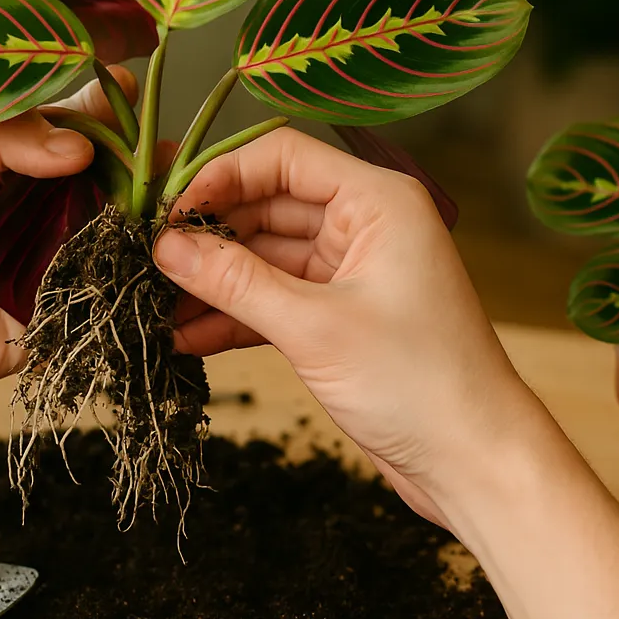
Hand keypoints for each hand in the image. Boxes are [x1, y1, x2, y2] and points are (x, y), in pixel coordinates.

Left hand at [0, 68, 136, 416]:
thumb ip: (3, 139)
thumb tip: (79, 145)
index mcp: (3, 170)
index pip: (69, 132)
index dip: (103, 116)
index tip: (131, 96)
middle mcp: (32, 218)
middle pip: (104, 187)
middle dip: (139, 170)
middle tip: (165, 159)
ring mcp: (43, 273)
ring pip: (112, 245)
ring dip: (144, 226)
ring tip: (170, 205)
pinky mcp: (48, 327)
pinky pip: (100, 307)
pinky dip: (131, 289)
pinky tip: (157, 265)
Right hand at [154, 128, 544, 525]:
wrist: (474, 462)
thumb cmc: (419, 384)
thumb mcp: (313, 328)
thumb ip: (235, 282)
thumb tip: (164, 247)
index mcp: (377, 201)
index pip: (283, 157)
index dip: (219, 176)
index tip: (166, 211)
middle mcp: (364, 226)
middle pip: (266, 206)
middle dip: (206, 236)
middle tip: (145, 262)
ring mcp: (350, 273)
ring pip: (263, 260)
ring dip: (212, 283)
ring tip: (151, 306)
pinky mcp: (339, 319)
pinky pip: (273, 302)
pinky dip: (233, 318)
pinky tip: (184, 338)